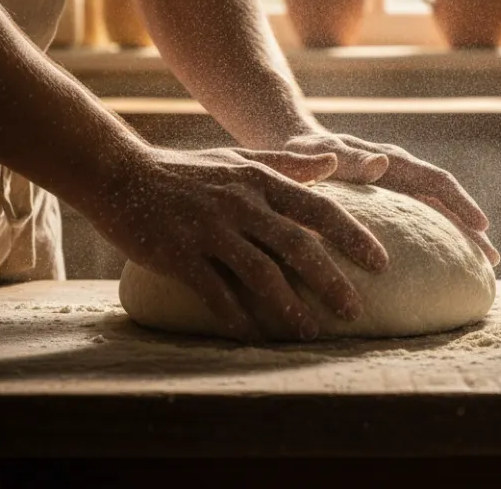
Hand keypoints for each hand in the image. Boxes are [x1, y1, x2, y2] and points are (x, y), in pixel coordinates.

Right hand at [92, 146, 388, 341]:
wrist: (119, 173)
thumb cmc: (184, 171)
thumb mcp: (238, 160)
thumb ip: (288, 164)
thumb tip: (335, 162)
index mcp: (260, 179)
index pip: (319, 208)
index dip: (352, 237)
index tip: (381, 263)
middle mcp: (240, 202)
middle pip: (297, 245)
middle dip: (330, 280)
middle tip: (355, 311)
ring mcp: (209, 229)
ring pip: (260, 273)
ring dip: (288, 307)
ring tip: (310, 333)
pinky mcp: (180, 254)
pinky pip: (216, 292)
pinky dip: (238, 318)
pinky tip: (254, 338)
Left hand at [278, 132, 500, 265]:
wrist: (291, 149)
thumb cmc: (302, 154)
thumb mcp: (319, 154)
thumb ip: (347, 159)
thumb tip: (382, 163)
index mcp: (391, 163)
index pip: (436, 182)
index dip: (460, 204)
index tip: (482, 226)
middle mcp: (400, 174)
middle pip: (445, 202)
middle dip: (469, 228)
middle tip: (492, 261)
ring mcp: (395, 190)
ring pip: (435, 213)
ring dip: (458, 237)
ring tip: (478, 267)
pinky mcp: (387, 204)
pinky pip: (418, 221)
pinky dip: (435, 239)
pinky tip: (440, 262)